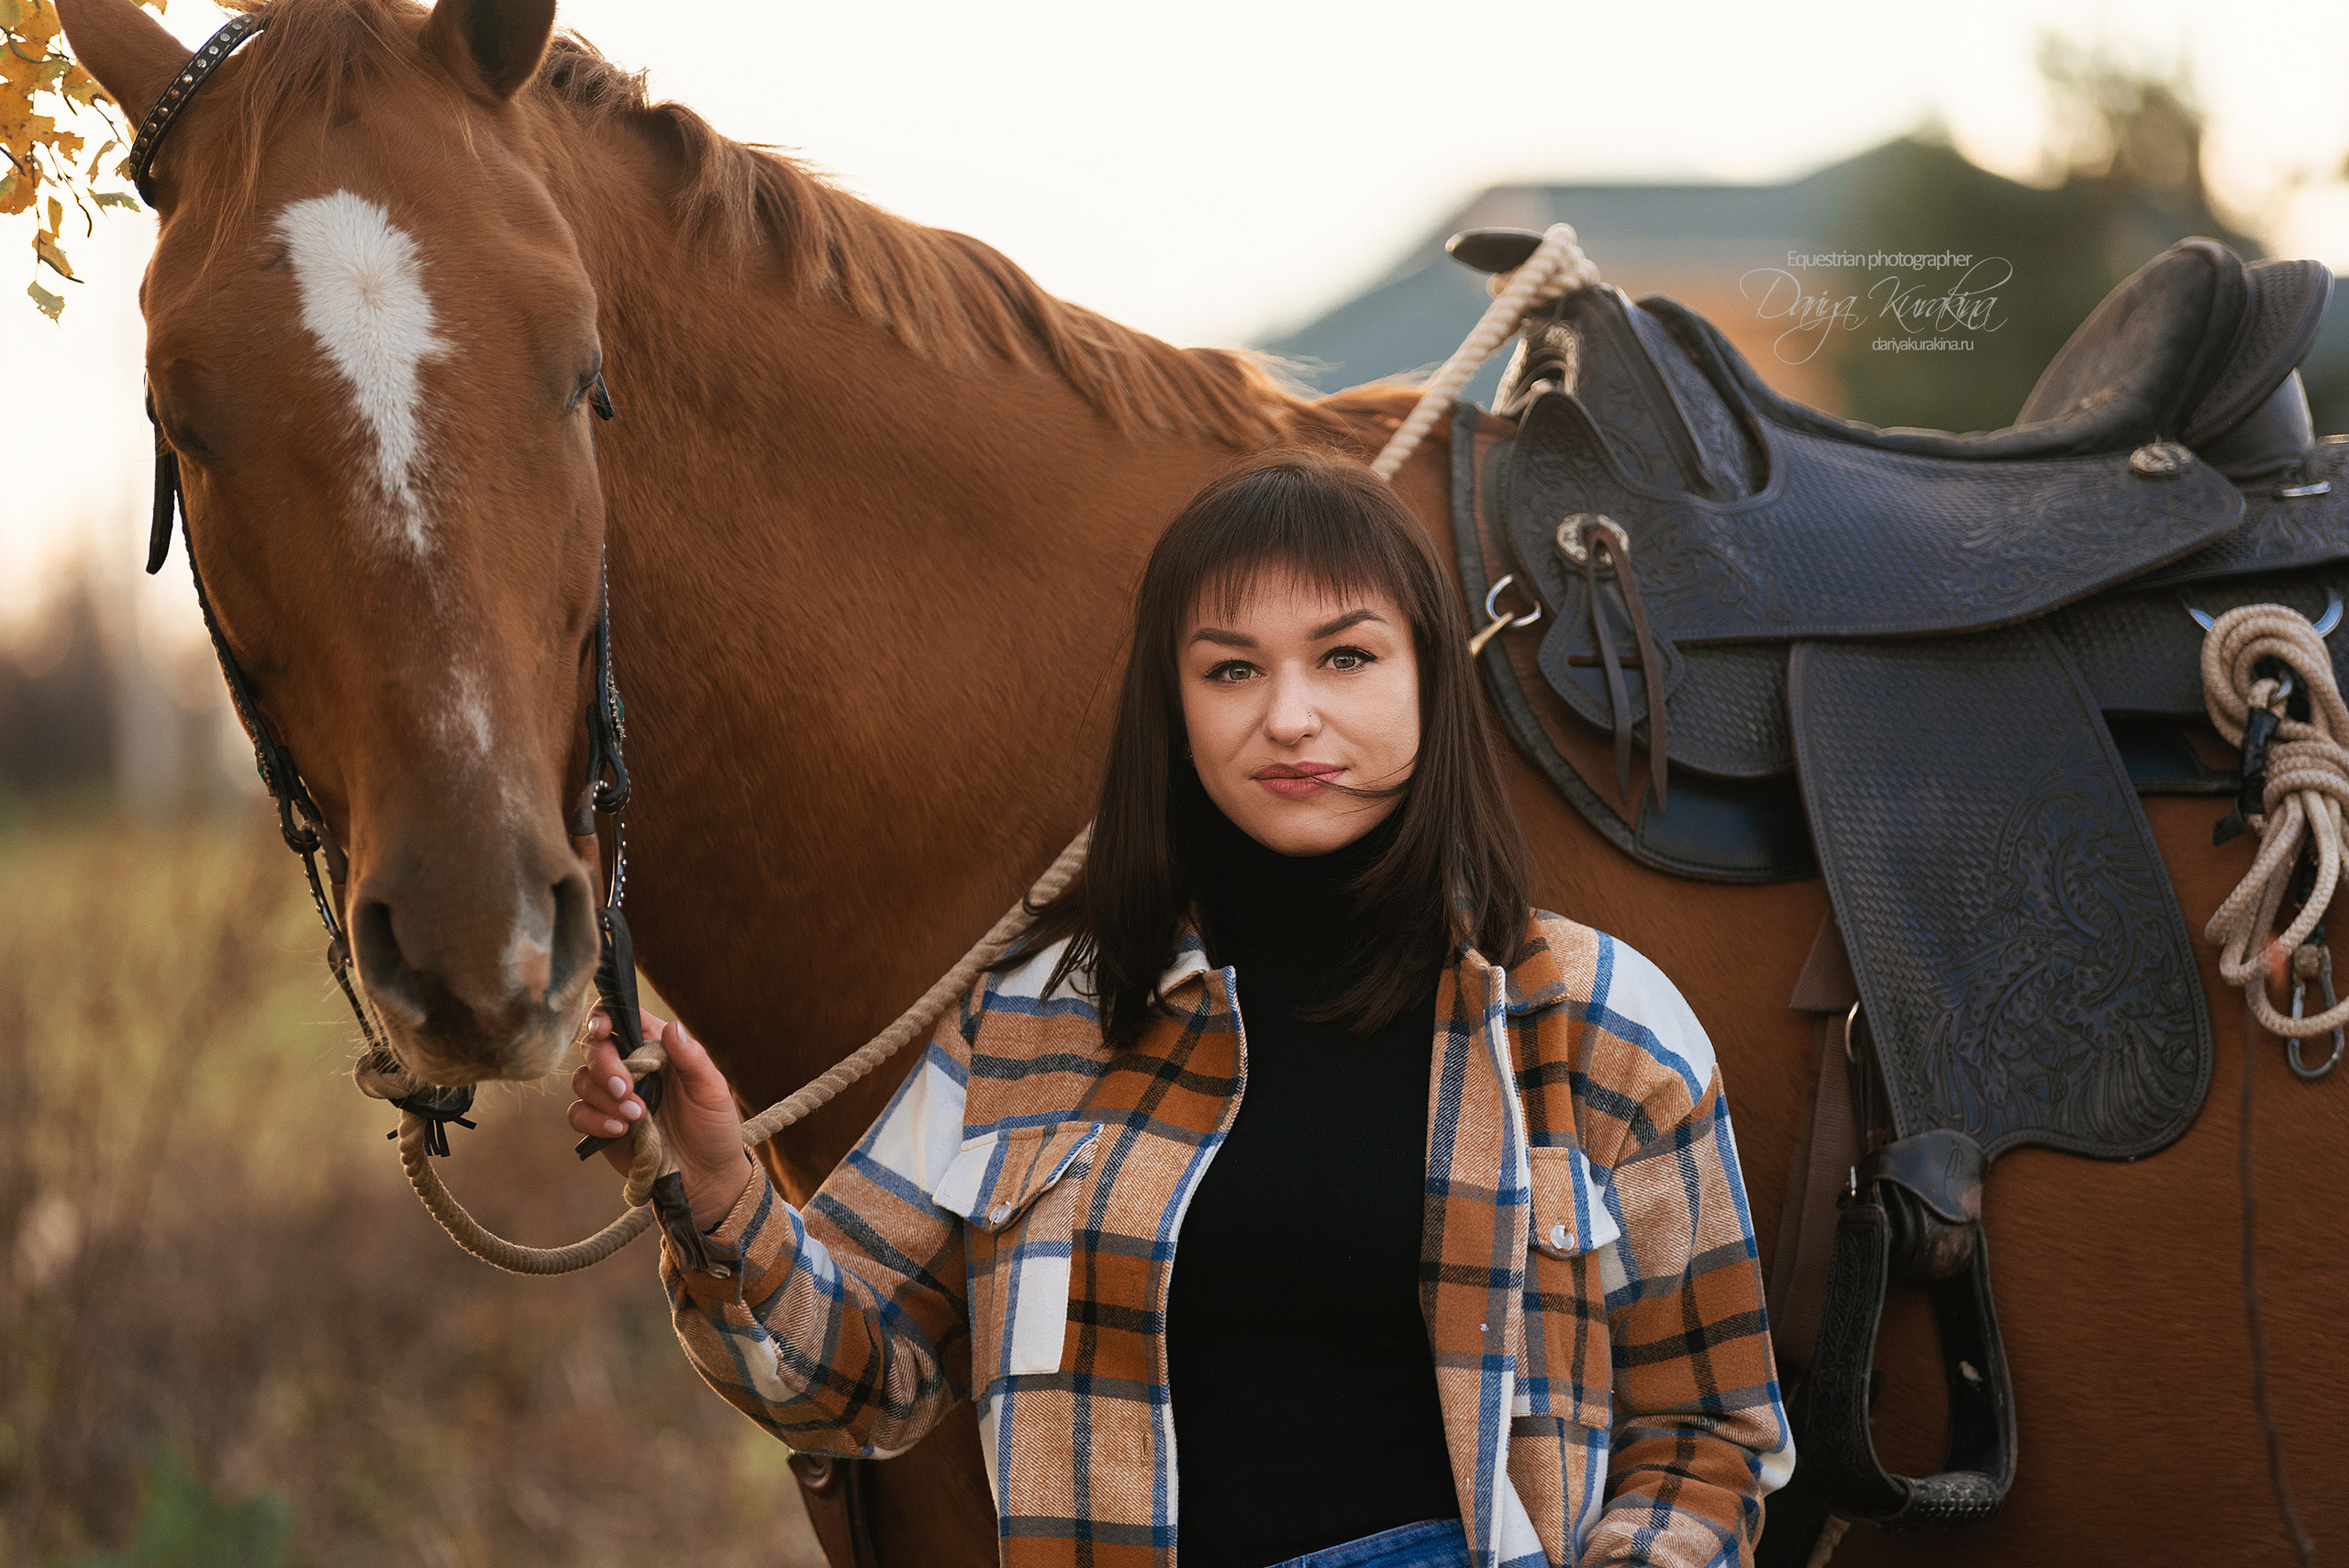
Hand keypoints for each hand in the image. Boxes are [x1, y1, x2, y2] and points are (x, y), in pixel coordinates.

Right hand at [568, 1007, 756, 1229]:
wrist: (706, 1177)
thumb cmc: (714, 1127)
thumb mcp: (712, 1090)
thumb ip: (692, 1058)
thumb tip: (672, 1026)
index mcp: (657, 1048)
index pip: (622, 1018)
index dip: (604, 1016)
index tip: (603, 1031)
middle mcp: (631, 1067)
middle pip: (595, 1048)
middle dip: (605, 1067)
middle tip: (628, 1091)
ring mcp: (612, 1097)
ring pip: (582, 1079)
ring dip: (604, 1097)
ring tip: (636, 1118)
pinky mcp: (601, 1125)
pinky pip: (578, 1113)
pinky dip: (593, 1119)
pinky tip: (619, 1131)